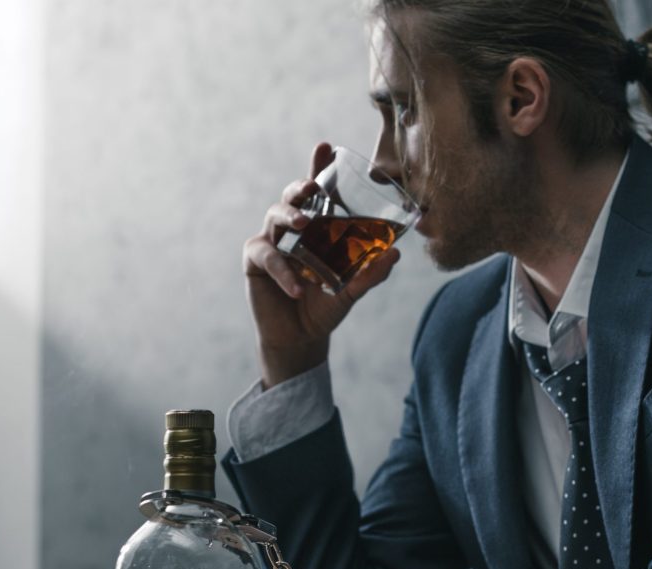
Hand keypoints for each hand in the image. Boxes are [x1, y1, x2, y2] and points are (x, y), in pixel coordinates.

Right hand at [242, 142, 402, 386]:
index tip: (326, 147)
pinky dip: (284, 272)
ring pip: (274, 216)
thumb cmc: (326, 305)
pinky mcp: (255, 263)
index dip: (318, 167)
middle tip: (310, 186)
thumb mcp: (351, 290)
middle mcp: (292, 228)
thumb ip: (370, 274)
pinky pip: (267, 257)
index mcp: (316, 226)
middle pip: (290, 196)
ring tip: (303, 224)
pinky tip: (299, 289)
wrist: (302, 338)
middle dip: (299, 186)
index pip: (317, 192)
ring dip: (289, 216)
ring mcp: (271, 242)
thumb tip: (395, 254)